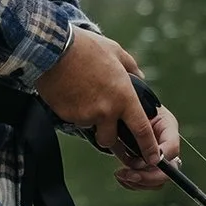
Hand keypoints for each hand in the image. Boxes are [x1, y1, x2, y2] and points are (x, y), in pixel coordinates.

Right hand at [36, 27, 155, 165]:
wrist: (53, 49)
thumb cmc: (86, 48)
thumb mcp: (116, 52)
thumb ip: (131, 68)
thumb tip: (139, 77)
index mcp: (124, 97)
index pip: (141, 130)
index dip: (148, 147)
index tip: (152, 157)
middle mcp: (107, 111)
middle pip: (111, 141)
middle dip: (108, 136)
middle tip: (103, 119)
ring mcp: (86, 115)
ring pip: (90, 128)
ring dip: (89, 120)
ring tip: (83, 95)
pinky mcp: (68, 116)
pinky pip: (74, 120)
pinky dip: (74, 111)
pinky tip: (70, 92)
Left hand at [115, 105, 180, 191]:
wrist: (120, 109)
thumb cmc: (129, 108)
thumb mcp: (135, 114)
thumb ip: (140, 132)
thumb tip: (146, 160)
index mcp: (169, 129)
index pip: (172, 150)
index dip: (159, 160)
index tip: (140, 162)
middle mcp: (167, 146)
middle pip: (168, 172)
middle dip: (148, 177)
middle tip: (128, 175)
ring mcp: (159, 158)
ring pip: (157, 181)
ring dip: (138, 182)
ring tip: (120, 174)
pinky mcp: (147, 167)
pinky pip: (146, 182)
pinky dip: (132, 183)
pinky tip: (121, 177)